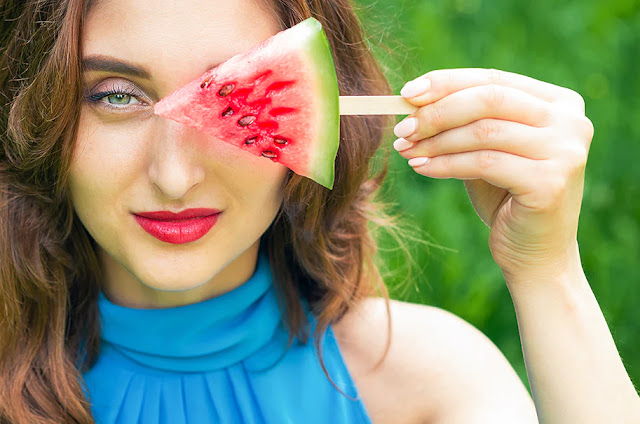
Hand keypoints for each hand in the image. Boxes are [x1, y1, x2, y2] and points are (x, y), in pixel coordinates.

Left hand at [393, 68, 593, 279]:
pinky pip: (483, 163)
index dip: (446, 83)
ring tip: (406, 151)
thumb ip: (463, 122)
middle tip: (402, 128)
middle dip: (437, 112)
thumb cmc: (506, 197)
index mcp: (558, 103)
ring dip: (436, 141)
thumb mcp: (486, 149)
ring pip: (483, 132)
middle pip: (488, 100)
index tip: (407, 92)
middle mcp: (570, 121)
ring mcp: (565, 151)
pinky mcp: (549, 182)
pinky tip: (421, 168)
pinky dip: (445, 164)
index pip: (493, 80)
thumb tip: (412, 99)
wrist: (535, 254)